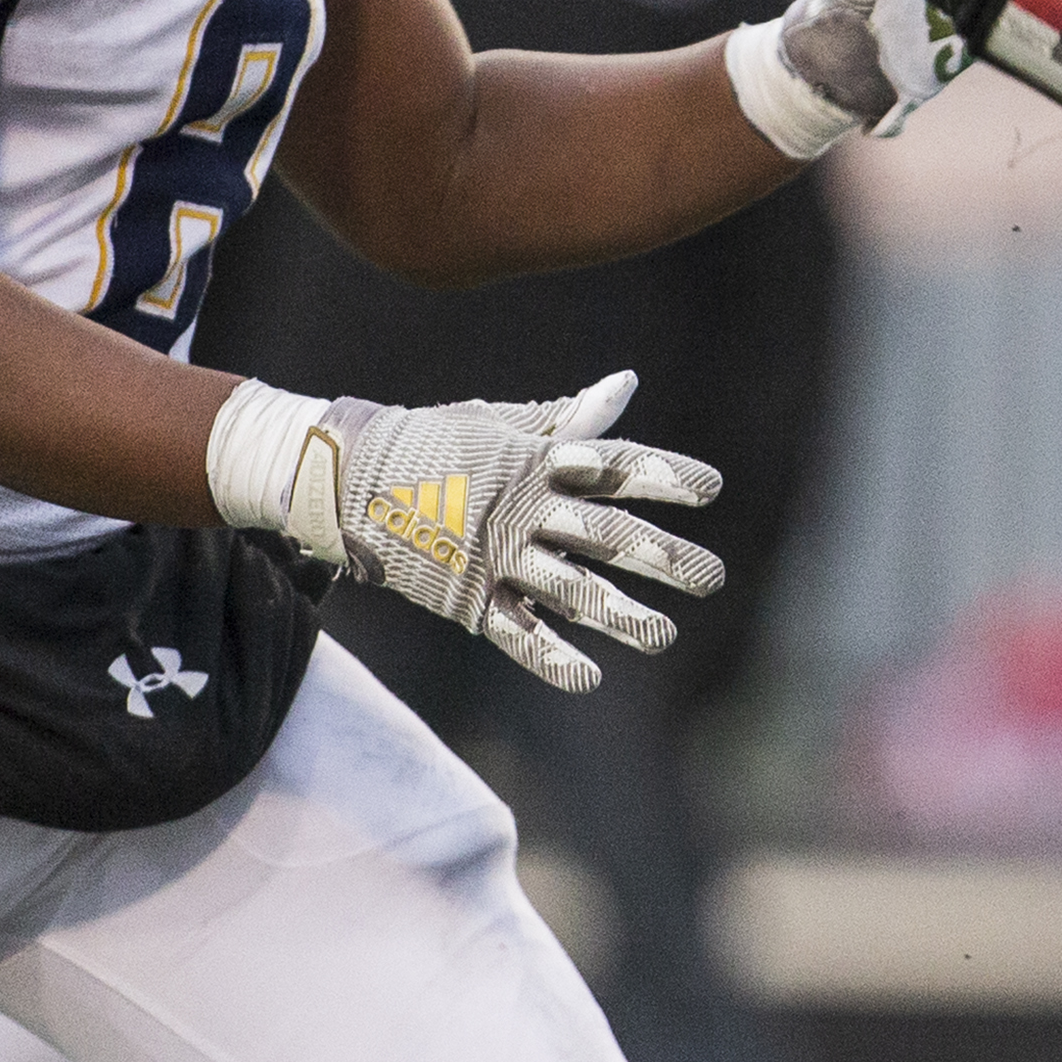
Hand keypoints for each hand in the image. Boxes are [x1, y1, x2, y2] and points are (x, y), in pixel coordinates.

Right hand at [288, 372, 723, 692]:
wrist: (347, 477)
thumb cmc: (438, 444)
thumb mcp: (504, 424)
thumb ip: (571, 419)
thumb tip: (627, 383)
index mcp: (539, 461)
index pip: (614, 466)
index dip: (664, 476)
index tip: (714, 489)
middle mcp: (524, 508)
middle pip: (605, 533)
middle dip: (661, 556)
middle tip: (713, 578)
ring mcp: (495, 555)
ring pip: (569, 588)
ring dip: (619, 613)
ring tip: (665, 635)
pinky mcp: (465, 596)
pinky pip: (514, 632)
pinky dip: (550, 656)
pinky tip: (589, 677)